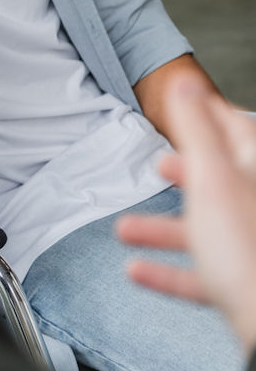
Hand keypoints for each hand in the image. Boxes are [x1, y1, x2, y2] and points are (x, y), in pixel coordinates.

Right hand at [115, 77, 255, 349]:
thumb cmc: (247, 254)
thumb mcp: (211, 178)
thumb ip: (195, 128)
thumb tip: (186, 83)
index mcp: (254, 172)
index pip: (236, 130)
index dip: (209, 114)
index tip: (189, 106)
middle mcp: (255, 206)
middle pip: (222, 180)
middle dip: (185, 172)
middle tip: (163, 166)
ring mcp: (250, 248)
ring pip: (206, 230)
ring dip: (162, 227)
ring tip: (127, 228)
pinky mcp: (242, 286)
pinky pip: (200, 274)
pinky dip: (167, 271)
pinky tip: (138, 270)